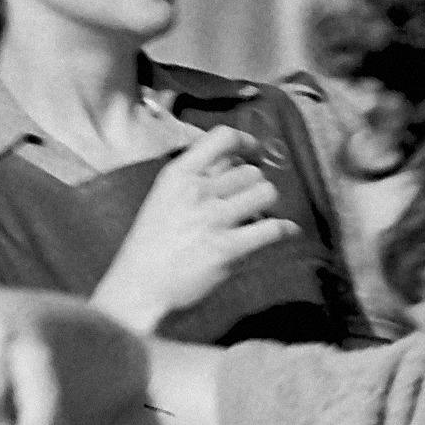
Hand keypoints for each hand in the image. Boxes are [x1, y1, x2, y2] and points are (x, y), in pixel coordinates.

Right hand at [98, 125, 299, 333]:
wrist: (139, 287)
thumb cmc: (152, 243)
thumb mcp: (164, 196)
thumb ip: (196, 176)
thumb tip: (237, 162)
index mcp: (179, 175)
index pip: (223, 137)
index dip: (245, 141)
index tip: (253, 151)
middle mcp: (197, 191)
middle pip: (251, 170)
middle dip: (254, 184)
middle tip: (248, 199)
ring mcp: (213, 219)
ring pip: (265, 193)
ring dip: (266, 204)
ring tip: (258, 214)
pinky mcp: (227, 248)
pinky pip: (272, 228)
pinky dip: (284, 229)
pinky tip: (285, 231)